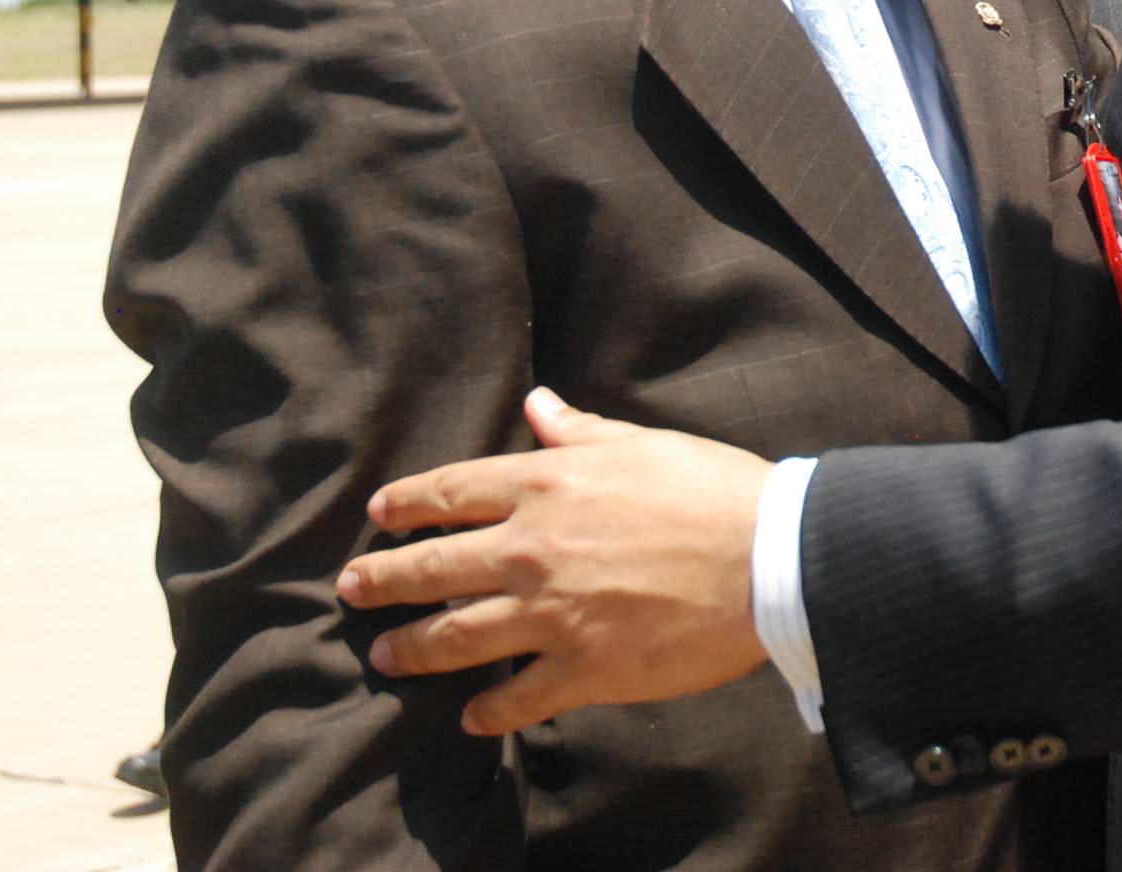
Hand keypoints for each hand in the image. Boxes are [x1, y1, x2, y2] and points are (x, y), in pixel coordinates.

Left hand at [336, 388, 773, 735]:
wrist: (771, 557)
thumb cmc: (715, 490)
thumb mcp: (642, 444)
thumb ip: (580, 431)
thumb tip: (540, 403)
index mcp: (548, 484)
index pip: (451, 492)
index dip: (406, 506)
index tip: (378, 516)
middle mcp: (532, 548)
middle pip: (432, 567)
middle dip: (381, 581)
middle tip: (350, 590)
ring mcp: (551, 613)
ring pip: (455, 637)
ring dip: (412, 649)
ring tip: (384, 657)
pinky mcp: (582, 669)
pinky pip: (516, 698)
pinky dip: (487, 711)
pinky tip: (470, 719)